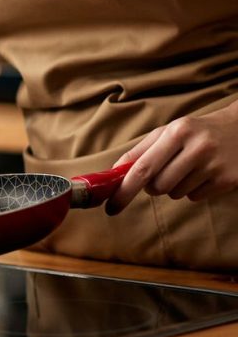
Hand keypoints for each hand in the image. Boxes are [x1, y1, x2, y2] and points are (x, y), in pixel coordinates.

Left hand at [106, 103, 237, 213]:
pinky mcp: (228, 181)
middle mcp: (197, 148)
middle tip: (161, 173)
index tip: (111, 204)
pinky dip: (192, 190)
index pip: (144, 167)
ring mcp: (215, 165)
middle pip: (158, 185)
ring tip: (187, 168)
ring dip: (174, 187)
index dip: (125, 188)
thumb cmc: (195, 132)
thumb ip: (141, 151)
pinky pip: (195, 198)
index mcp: (177, 132)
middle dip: (152, 186)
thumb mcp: (168, 132)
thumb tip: (114, 173)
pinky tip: (202, 174)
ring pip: (176, 193)